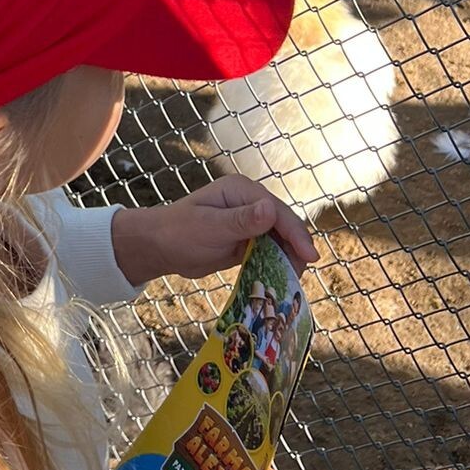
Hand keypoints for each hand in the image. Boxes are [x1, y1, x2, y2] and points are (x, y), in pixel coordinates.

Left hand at [110, 176, 316, 287]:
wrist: (159, 247)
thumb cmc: (178, 232)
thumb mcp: (209, 227)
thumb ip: (240, 220)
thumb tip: (271, 209)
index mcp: (241, 190)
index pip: (277, 211)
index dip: (295, 233)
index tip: (309, 255)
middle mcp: (250, 202)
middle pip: (283, 224)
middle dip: (296, 246)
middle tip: (304, 271)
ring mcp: (250, 221)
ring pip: (280, 239)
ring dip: (289, 257)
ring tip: (294, 278)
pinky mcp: (247, 240)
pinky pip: (269, 250)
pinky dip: (277, 263)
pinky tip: (283, 278)